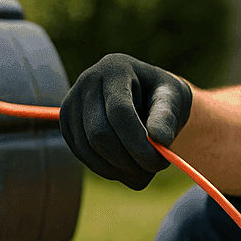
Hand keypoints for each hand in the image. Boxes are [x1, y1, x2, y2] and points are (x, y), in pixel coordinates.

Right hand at [59, 54, 192, 189]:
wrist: (144, 95)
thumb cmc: (162, 96)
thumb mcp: (173, 98)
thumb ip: (167, 117)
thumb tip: (159, 140)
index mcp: (115, 68)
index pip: (120, 112)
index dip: (138, 143)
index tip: (159, 163)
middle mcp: (87, 82)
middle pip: (99, 132)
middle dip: (128, 161)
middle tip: (153, 170)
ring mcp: (72, 103)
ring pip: (88, 148)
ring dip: (118, 169)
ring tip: (143, 171)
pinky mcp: (67, 124)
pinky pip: (82, 155)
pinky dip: (106, 168)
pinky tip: (127, 167)